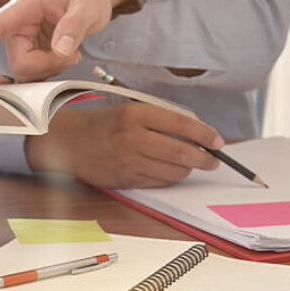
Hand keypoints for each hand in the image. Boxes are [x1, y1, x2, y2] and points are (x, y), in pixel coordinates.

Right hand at [0, 0, 129, 81]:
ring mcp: (23, 40)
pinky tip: (67, 56)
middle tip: (74, 54)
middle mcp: (19, 23)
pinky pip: (35, 73)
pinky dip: (53, 70)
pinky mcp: (31, 52)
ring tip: (73, 51)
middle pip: (18, 60)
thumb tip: (61, 50)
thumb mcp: (88, 4)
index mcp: (24, 4)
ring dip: (51, 68)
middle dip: (46, 64)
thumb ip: (75, 24)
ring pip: (26, 70)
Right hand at [25, 103, 223, 187]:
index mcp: (137, 114)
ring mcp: (129, 161)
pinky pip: (159, 182)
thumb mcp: (133, 109)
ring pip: (173, 171)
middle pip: (181, 153)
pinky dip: (170, 177)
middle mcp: (133, 138)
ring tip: (190, 164)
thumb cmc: (107, 123)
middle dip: (204, 158)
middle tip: (213, 160)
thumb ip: (163, 118)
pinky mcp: (126, 179)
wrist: (71, 141)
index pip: (182, 125)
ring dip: (187, 169)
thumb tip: (199, 131)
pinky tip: (170, 171)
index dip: (205, 135)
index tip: (218, 141)